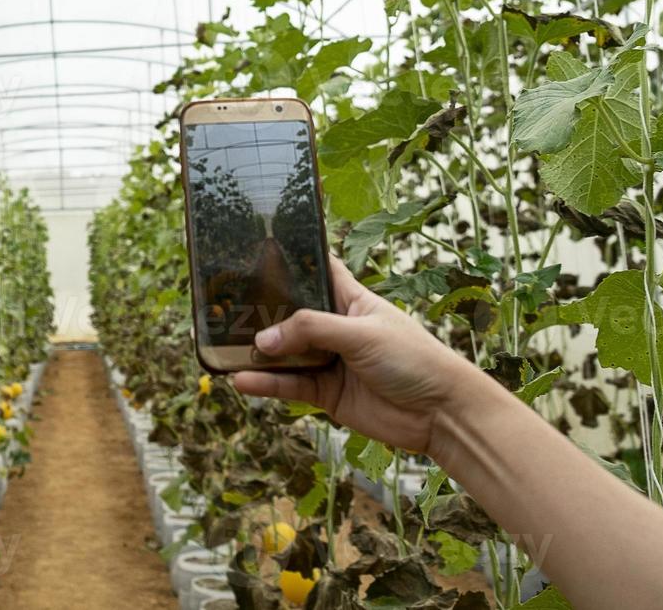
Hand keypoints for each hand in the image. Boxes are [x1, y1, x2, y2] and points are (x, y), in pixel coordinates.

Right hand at [232, 254, 477, 455]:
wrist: (440, 414)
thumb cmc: (413, 359)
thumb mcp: (361, 334)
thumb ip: (311, 331)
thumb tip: (263, 340)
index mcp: (351, 300)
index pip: (319, 270)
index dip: (294, 259)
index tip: (257, 248)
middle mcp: (336, 328)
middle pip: (291, 314)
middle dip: (262, 311)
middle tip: (223, 305)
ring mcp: (330, 361)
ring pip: (285, 353)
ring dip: (259, 352)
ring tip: (223, 348)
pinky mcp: (326, 393)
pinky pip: (289, 385)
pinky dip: (266, 384)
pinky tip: (242, 381)